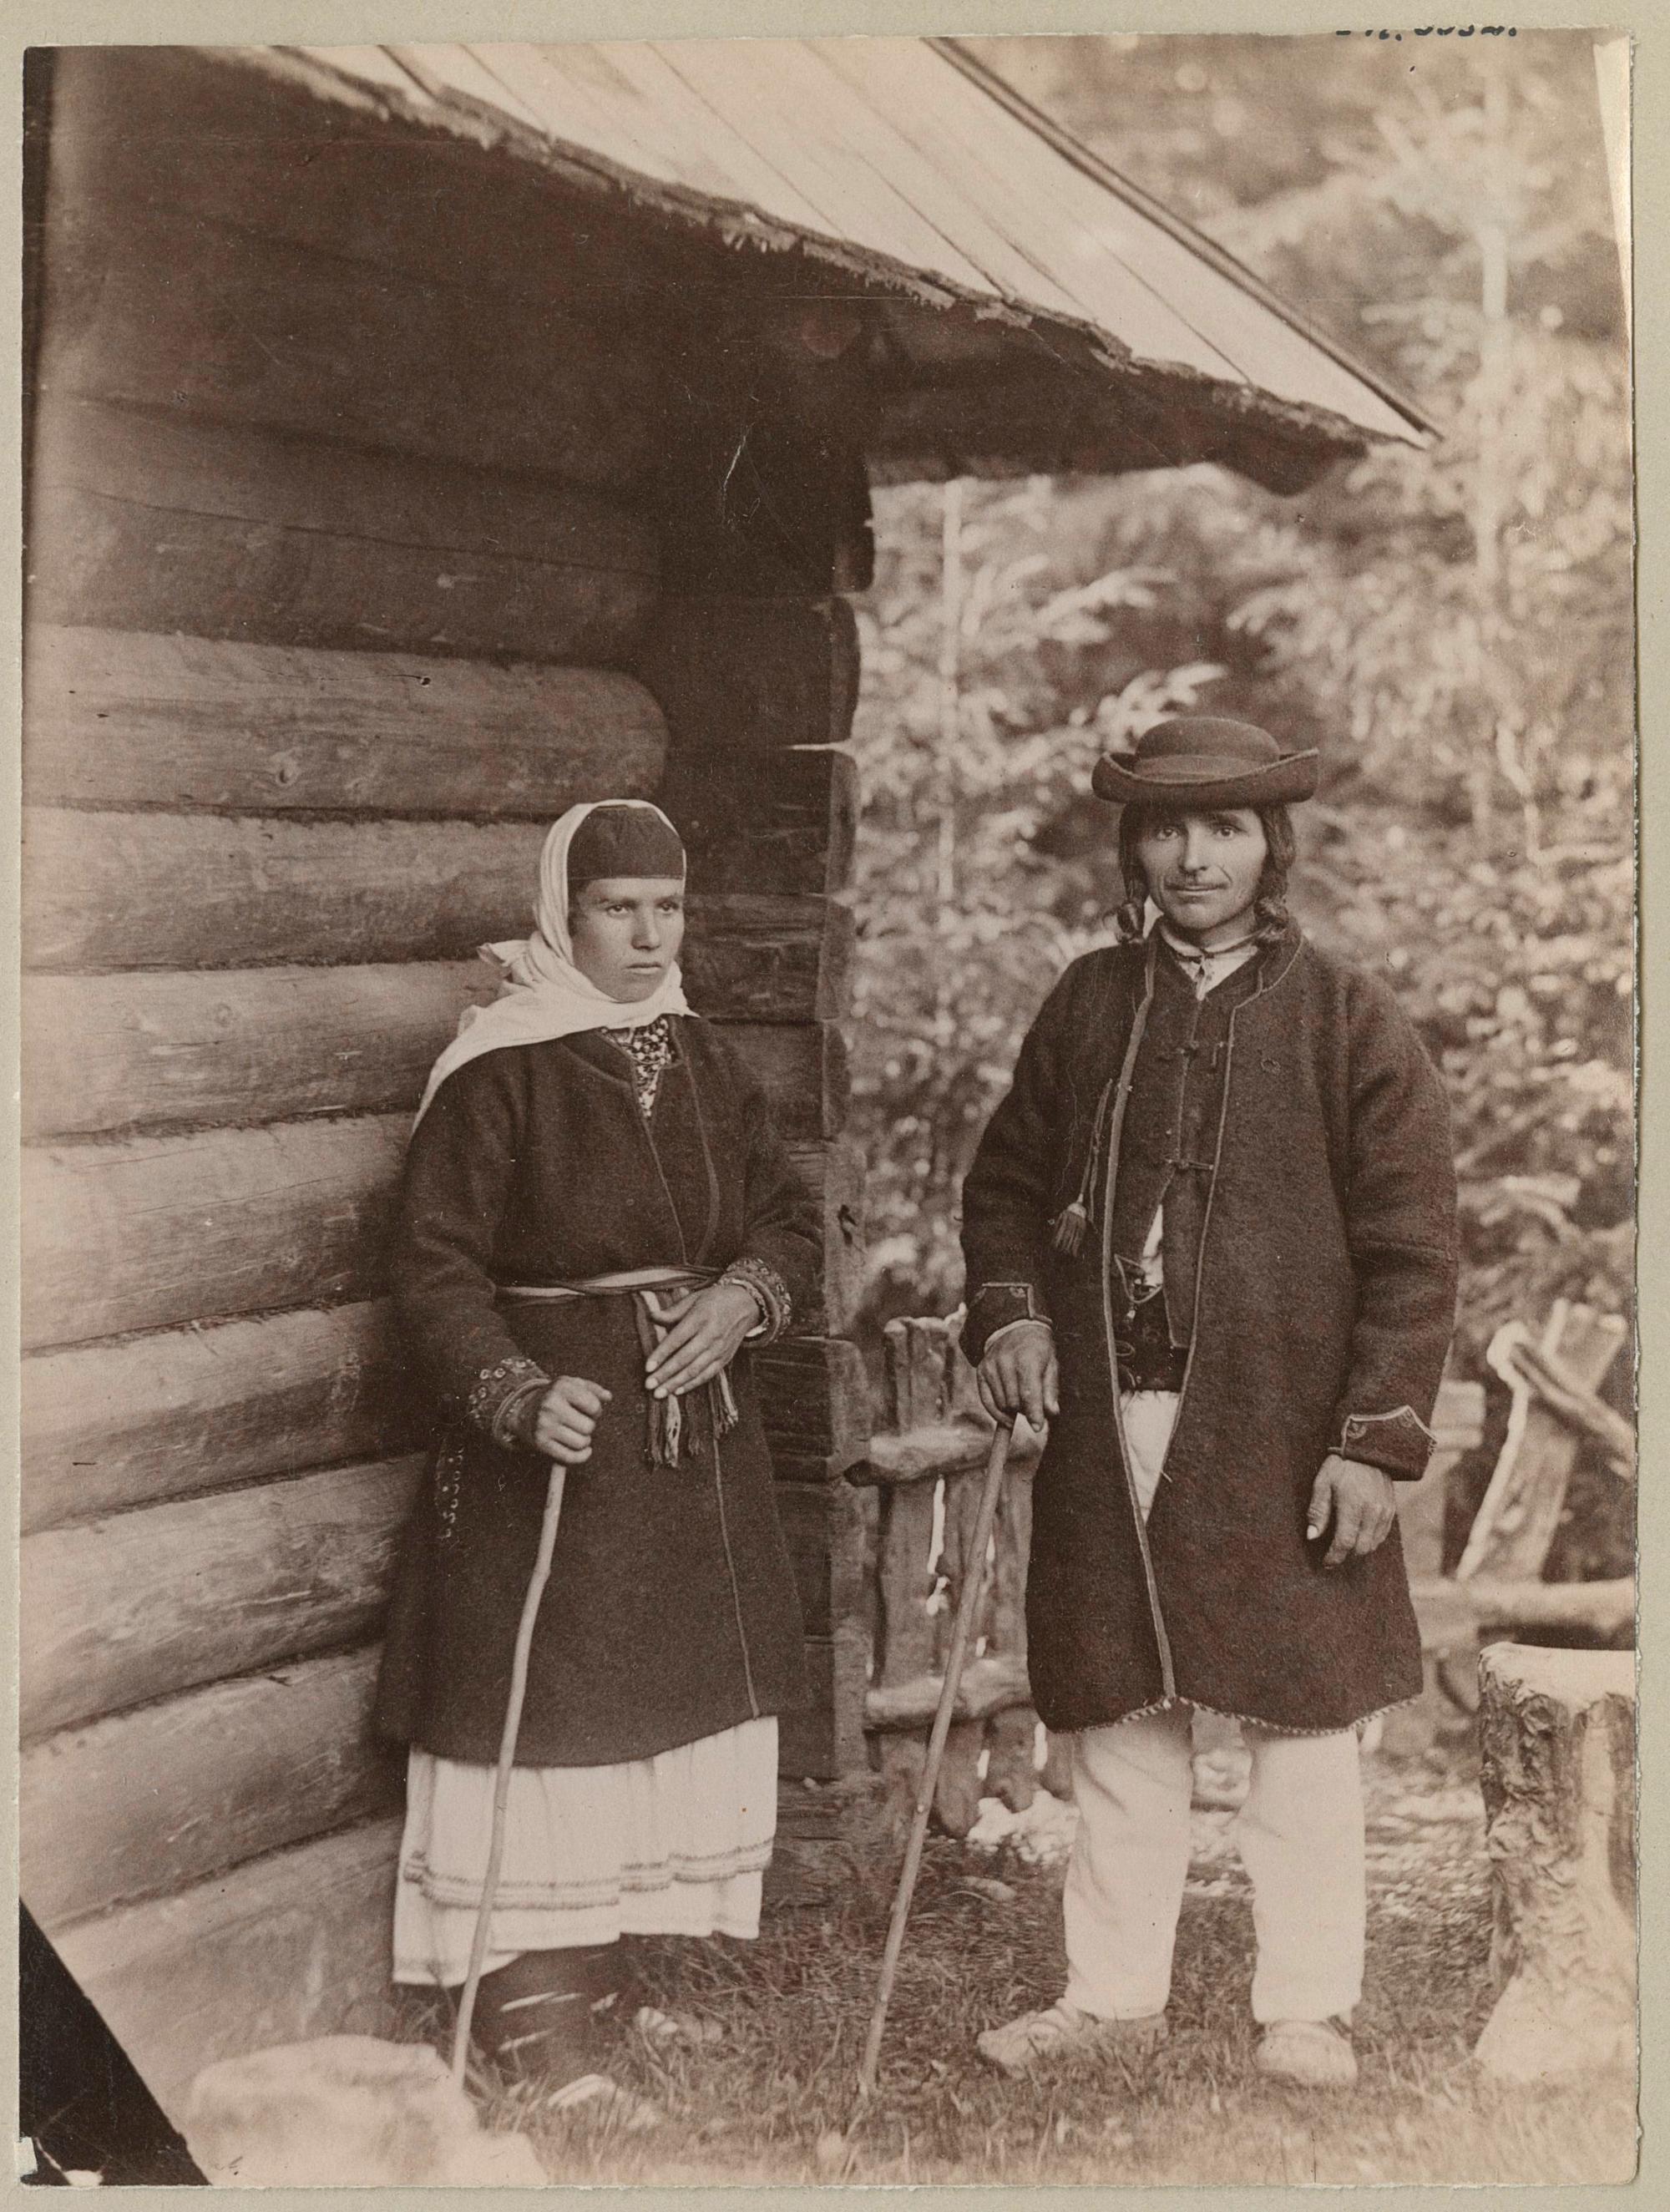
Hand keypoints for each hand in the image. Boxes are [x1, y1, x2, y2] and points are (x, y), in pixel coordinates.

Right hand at [533, 1377, 611, 1463]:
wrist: (524, 1409)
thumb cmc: (556, 1396)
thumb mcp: (572, 1384)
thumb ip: (593, 1388)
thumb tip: (608, 1397)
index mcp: (561, 1387)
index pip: (593, 1406)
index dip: (596, 1410)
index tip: (589, 1410)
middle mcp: (550, 1405)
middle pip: (588, 1427)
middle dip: (589, 1426)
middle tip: (580, 1422)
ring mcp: (544, 1425)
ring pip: (581, 1443)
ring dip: (585, 1441)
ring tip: (577, 1432)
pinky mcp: (540, 1443)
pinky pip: (570, 1458)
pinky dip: (582, 1456)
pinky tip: (584, 1450)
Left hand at [643, 1283, 759, 1398]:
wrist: (746, 1304)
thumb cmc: (715, 1300)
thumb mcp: (694, 1298)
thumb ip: (673, 1311)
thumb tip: (651, 1316)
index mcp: (701, 1317)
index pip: (677, 1338)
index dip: (662, 1354)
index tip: (647, 1367)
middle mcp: (711, 1334)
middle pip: (685, 1358)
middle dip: (665, 1373)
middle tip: (648, 1385)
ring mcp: (720, 1348)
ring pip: (695, 1370)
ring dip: (676, 1383)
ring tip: (659, 1393)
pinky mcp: (725, 1358)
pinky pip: (707, 1374)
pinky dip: (692, 1384)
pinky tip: (678, 1391)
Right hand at [977, 1320, 1058, 1432]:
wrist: (1014, 1328)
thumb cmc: (1038, 1349)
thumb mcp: (1051, 1364)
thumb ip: (1051, 1389)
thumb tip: (1051, 1413)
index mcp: (1026, 1359)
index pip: (1028, 1393)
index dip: (1034, 1413)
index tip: (1038, 1427)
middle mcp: (1005, 1362)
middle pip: (1014, 1402)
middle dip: (1025, 1410)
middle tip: (1032, 1404)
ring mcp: (990, 1367)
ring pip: (1001, 1404)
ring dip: (1012, 1410)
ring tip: (1021, 1398)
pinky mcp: (981, 1372)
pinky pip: (987, 1401)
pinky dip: (997, 1412)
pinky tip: (1007, 1414)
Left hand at [1307, 1453, 1396, 1568]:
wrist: (1368, 1449)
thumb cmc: (1341, 1466)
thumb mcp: (1322, 1484)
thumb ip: (1317, 1511)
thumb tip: (1312, 1537)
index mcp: (1353, 1506)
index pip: (1345, 1543)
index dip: (1334, 1557)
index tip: (1326, 1563)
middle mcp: (1372, 1512)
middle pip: (1361, 1548)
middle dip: (1346, 1556)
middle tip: (1333, 1554)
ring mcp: (1385, 1512)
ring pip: (1373, 1545)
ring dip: (1358, 1549)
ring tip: (1345, 1545)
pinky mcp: (1391, 1510)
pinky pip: (1382, 1535)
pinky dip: (1370, 1540)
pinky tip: (1358, 1534)